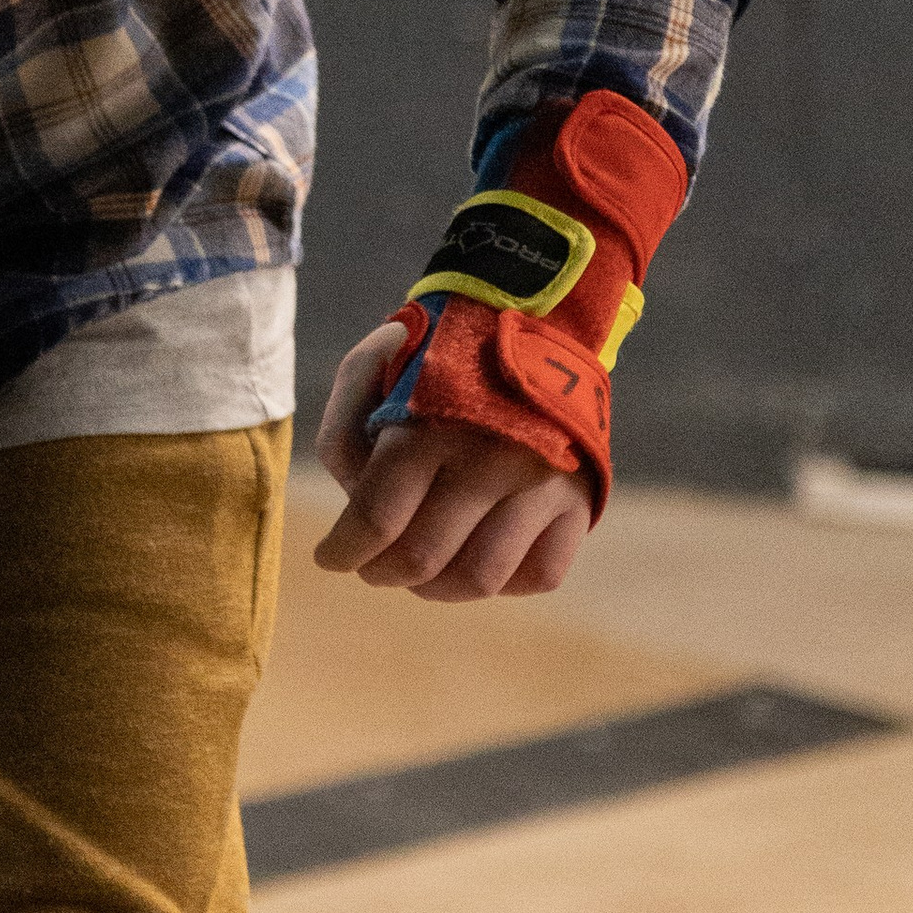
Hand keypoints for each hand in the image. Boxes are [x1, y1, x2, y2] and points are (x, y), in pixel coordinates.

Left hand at [313, 320, 592, 601]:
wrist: (539, 323)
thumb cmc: (443, 356)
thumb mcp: (381, 367)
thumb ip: (348, 426)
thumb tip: (349, 505)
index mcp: (432, 425)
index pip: (377, 519)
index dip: (344, 551)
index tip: (331, 558)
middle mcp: (492, 458)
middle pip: (421, 559)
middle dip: (382, 572)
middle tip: (372, 567)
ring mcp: (543, 484)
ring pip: (478, 579)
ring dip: (437, 588)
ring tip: (421, 573)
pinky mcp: (581, 501)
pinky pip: (538, 575)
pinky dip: (504, 581)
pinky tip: (480, 554)